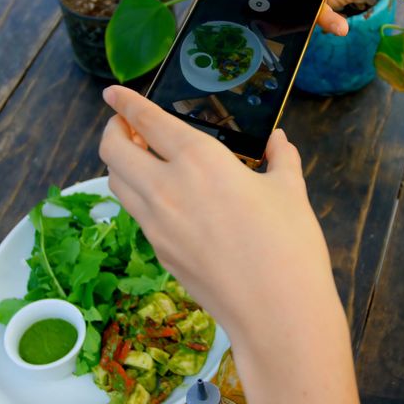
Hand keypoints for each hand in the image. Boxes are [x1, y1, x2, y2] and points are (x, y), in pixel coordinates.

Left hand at [97, 86, 336, 340]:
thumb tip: (277, 140)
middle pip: (114, 151)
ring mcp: (156, 224)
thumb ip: (279, 158)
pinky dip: (139, 198)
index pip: (146, 121)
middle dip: (113, 131)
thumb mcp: (290, 190)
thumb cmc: (289, 245)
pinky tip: (164, 199)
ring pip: (117, 184)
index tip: (112, 92)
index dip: (124, 102)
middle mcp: (166, 187)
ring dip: (121, 165)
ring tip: (141, 159)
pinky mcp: (159, 253)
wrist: (276, 312)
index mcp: (199, 160)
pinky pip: (137, 215)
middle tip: (125, 126)